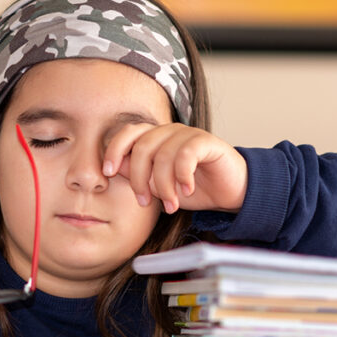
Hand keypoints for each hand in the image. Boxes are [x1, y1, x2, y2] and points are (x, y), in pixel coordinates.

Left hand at [102, 123, 246, 214]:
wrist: (228, 191)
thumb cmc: (192, 187)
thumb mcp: (158, 186)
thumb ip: (138, 175)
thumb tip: (114, 168)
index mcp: (154, 138)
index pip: (128, 133)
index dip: (114, 150)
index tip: (108, 173)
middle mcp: (169, 131)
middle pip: (142, 147)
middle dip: (139, 179)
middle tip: (144, 202)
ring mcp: (188, 134)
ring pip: (164, 155)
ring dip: (164, 186)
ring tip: (170, 205)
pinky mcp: (207, 142)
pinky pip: (186, 154)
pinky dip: (182, 176)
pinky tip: (187, 190)